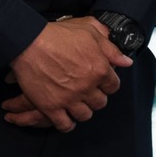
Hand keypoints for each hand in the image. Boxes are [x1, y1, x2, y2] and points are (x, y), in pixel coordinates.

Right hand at [4, 18, 130, 130]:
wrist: (29, 42)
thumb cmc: (59, 35)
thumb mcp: (91, 32)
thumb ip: (111, 49)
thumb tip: (126, 62)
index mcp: (100, 69)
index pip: (114, 87)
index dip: (108, 84)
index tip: (101, 83)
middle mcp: (87, 87)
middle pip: (100, 103)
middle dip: (96, 98)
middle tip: (88, 93)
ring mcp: (69, 98)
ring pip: (85, 115)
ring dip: (83, 111)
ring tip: (77, 105)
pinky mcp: (50, 106)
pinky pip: (64, 124)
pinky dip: (67, 125)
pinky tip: (66, 119)